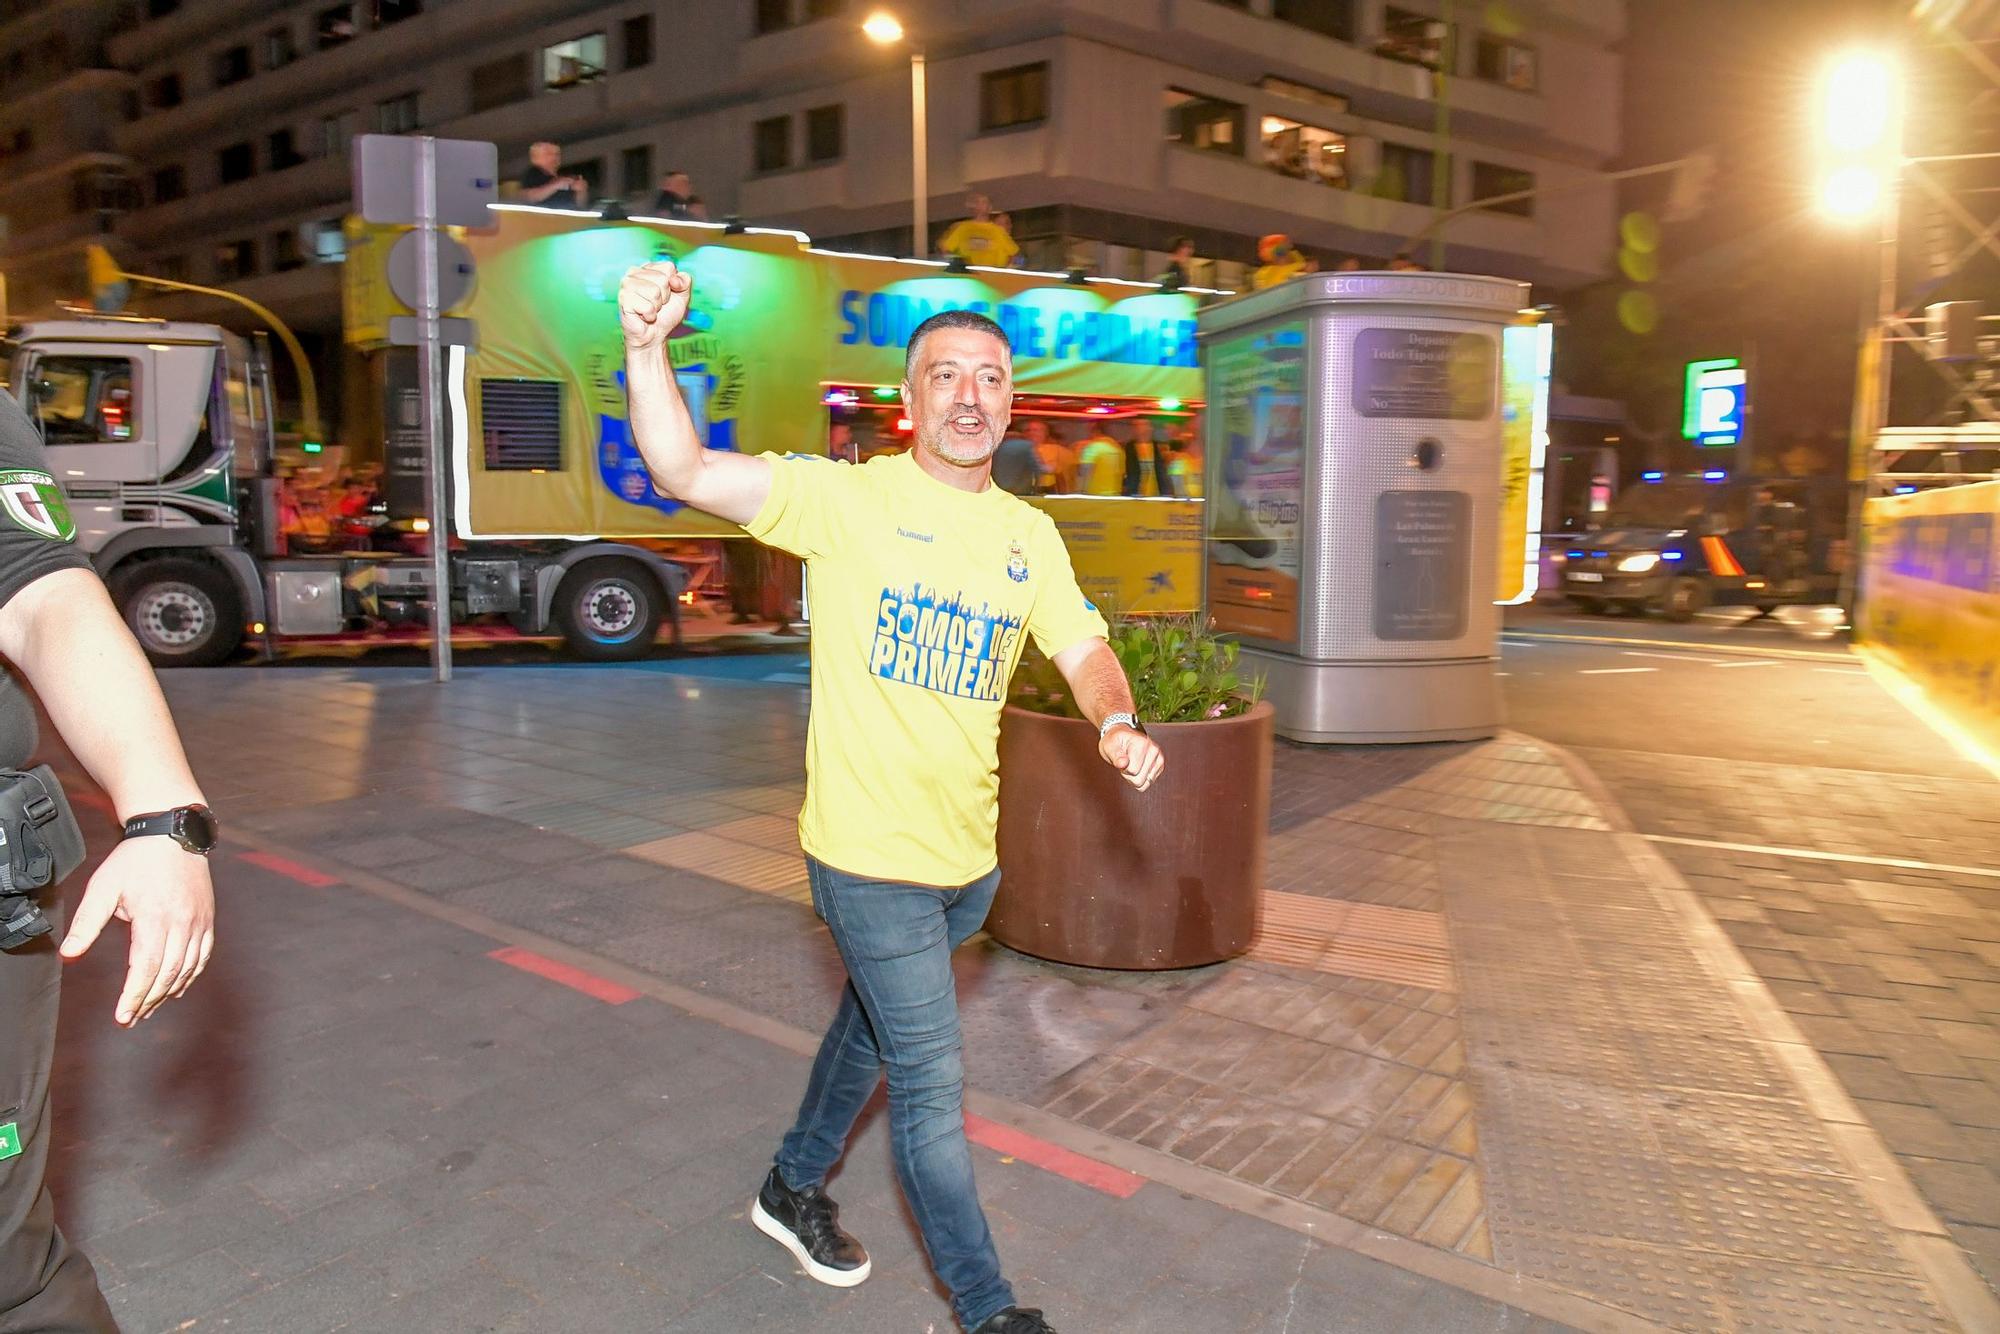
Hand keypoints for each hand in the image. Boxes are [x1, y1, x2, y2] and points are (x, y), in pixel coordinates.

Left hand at [60, 837, 215, 1027]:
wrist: (172, 834)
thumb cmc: (135, 861)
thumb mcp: (103, 888)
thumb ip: (86, 923)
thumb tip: (69, 954)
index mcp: (155, 916)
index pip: (146, 967)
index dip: (134, 995)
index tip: (122, 1016)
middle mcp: (182, 922)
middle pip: (167, 974)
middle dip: (148, 1000)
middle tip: (131, 1018)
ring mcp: (198, 922)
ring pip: (186, 969)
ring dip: (167, 993)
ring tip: (148, 1008)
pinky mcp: (207, 919)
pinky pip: (202, 957)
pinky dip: (190, 977)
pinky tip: (176, 988)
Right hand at [620, 261, 691, 352]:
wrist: (655, 335)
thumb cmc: (666, 314)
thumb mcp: (683, 295)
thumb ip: (685, 281)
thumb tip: (674, 279)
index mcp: (649, 267)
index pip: (668, 267)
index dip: (673, 285)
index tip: (667, 295)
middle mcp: (635, 272)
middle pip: (662, 280)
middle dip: (665, 297)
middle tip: (658, 305)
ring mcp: (627, 284)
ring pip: (654, 292)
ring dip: (656, 307)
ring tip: (650, 309)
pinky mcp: (623, 299)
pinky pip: (647, 306)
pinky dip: (650, 315)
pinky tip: (643, 316)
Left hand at [1099, 725, 1164, 791]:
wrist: (1122, 737)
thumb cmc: (1114, 742)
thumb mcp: (1109, 747)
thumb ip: (1116, 756)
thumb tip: (1123, 763)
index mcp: (1142, 743)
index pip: (1132, 771)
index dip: (1123, 768)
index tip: (1121, 759)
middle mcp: (1154, 750)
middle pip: (1139, 780)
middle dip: (1129, 775)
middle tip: (1125, 762)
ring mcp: (1159, 758)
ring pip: (1144, 783)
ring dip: (1134, 777)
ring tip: (1131, 764)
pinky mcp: (1159, 765)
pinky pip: (1148, 783)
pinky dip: (1140, 778)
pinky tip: (1137, 767)